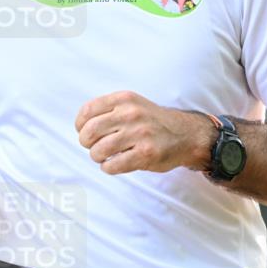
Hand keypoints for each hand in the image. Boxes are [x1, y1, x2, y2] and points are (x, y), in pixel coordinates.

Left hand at [75, 90, 214, 174]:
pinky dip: (108, 168)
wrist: (186, 134)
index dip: (80, 125)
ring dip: (97, 157)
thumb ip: (109, 110)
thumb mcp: (133, 104)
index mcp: (125, 99)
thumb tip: (81, 127)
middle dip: (87, 143)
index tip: (85, 132)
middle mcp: (131, 114)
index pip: (87, 111)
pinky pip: (113, 165)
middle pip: (89, 132)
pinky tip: (114, 164)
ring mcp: (139, 134)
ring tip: (104, 157)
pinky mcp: (146, 154)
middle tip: (95, 147)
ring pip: (99, 150)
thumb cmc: (153, 122)